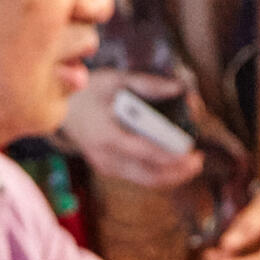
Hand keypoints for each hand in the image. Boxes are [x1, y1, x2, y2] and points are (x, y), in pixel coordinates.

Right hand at [59, 68, 205, 188]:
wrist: (61, 111)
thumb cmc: (91, 91)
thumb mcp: (115, 79)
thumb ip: (148, 84)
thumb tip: (180, 88)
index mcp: (107, 133)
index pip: (143, 151)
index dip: (170, 156)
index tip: (192, 153)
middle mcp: (105, 156)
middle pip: (147, 174)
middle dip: (177, 172)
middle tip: (198, 161)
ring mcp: (105, 166)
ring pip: (144, 180)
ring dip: (171, 176)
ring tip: (192, 166)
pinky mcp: (107, 169)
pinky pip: (138, 176)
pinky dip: (158, 173)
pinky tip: (174, 166)